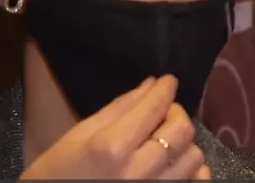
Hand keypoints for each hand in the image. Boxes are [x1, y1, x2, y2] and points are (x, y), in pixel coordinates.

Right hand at [20, 75, 209, 179]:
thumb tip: (151, 85)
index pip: (154, 108)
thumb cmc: (58, 171)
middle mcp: (138, 171)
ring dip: (184, 143)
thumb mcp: (79, 135)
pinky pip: (196, 181)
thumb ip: (119, 108)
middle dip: (176, 113)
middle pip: (182, 130)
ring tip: (164, 142)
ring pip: (195, 157)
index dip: (166, 89)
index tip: (169, 82)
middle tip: (163, 112)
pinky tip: (173, 165)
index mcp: (111, 147)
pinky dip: (191, 169)